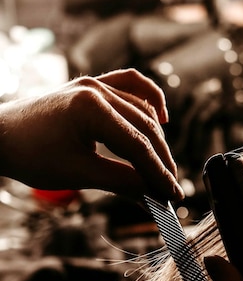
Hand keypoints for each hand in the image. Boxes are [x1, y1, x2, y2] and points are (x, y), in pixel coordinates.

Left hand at [0, 69, 182, 200]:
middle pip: (145, 128)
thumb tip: (155, 197)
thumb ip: (122, 182)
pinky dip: (150, 101)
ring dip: (157, 140)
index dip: (159, 173)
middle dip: (161, 161)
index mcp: (90, 107)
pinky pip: (131, 85)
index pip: (137, 145)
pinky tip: (162, 118)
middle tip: (171, 188)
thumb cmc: (31, 155)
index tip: (173, 195)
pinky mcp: (94, 85)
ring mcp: (96, 83)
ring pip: (143, 111)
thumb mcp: (79, 173)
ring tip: (163, 168)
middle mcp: (97, 88)